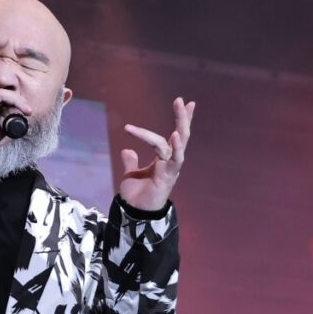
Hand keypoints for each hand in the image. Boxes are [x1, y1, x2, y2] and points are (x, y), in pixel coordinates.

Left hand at [118, 97, 193, 212]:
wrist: (135, 213)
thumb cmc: (137, 195)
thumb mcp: (131, 174)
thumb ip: (131, 162)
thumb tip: (127, 150)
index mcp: (165, 159)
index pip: (176, 135)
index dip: (182, 119)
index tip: (185, 102)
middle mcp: (172, 161)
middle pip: (182, 135)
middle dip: (183, 117)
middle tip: (182, 100)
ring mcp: (172, 168)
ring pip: (179, 143)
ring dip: (180, 125)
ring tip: (181, 108)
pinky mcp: (168, 176)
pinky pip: (174, 159)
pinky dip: (175, 148)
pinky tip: (174, 136)